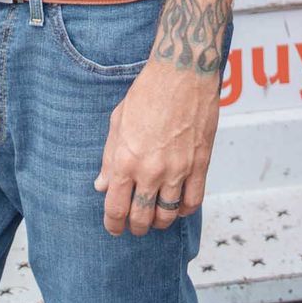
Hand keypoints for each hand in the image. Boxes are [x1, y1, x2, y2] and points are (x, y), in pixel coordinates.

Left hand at [95, 61, 219, 237]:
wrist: (183, 73)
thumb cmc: (147, 93)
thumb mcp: (118, 122)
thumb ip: (108, 158)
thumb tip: (102, 185)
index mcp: (125, 160)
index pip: (116, 208)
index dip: (113, 225)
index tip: (114, 228)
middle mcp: (150, 170)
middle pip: (142, 218)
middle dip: (136, 227)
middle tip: (135, 225)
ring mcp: (177, 170)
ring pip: (168, 215)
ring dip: (159, 221)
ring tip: (156, 216)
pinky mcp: (199, 165)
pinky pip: (192, 202)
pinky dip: (184, 210)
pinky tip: (178, 205)